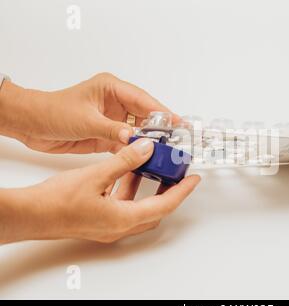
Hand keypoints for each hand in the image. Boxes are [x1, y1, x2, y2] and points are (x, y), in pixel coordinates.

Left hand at [0, 72, 177, 153]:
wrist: (32, 125)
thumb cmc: (53, 111)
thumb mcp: (86, 120)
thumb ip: (112, 130)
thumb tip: (134, 139)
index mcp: (111, 88)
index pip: (143, 100)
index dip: (162, 112)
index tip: (178, 122)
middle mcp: (115, 102)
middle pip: (145, 115)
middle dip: (160, 128)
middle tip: (176, 140)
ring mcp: (112, 119)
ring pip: (138, 130)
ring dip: (149, 141)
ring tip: (164, 151)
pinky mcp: (107, 134)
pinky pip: (127, 142)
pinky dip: (135, 150)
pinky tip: (145, 157)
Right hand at [0, 139, 200, 243]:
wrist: (30, 215)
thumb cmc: (57, 201)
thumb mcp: (96, 175)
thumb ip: (124, 161)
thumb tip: (146, 149)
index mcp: (123, 218)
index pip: (164, 205)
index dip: (182, 191)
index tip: (194, 179)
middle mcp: (119, 227)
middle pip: (156, 210)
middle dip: (169, 192)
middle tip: (177, 176)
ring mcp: (109, 227)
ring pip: (139, 208)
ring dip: (147, 190)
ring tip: (151, 168)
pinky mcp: (99, 221)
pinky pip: (123, 206)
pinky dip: (129, 191)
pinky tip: (125, 173)